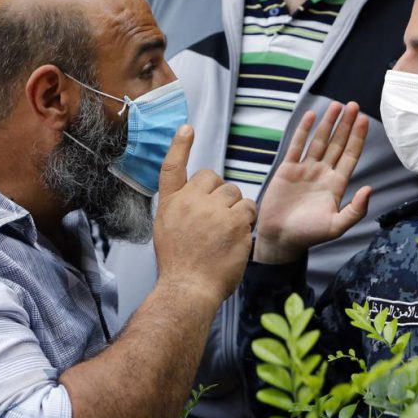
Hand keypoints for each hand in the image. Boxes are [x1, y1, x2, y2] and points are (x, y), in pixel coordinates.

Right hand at [154, 125, 256, 303]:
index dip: (180, 146)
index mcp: (171, 203)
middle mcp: (190, 201)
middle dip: (220, 195)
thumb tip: (198, 194)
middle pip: (214, 180)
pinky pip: (250, 208)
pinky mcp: (234, 221)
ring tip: (227, 233)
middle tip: (216, 221)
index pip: (172, 167)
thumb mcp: (168, 229)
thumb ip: (183, 207)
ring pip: (235, 193)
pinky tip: (238, 238)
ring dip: (236, 209)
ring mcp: (213, 210)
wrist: (188, 289)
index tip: (187, 129)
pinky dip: (248, 221)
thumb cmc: (180, 264)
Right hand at [254, 102, 370, 263]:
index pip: (350, 155)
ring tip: (336, 106)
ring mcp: (305, 169)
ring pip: (319, 141)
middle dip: (346, 125)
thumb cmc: (309, 235)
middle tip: (354, 105)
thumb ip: (355, 210)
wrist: (281, 239)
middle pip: (337, 143)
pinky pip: (297, 146)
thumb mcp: (336, 226)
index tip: (365, 119)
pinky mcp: (287, 169)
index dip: (358, 137)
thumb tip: (369, 189)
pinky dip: (303, 131)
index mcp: (337, 184)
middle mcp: (323, 173)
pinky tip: (311, 116)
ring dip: (328, 123)